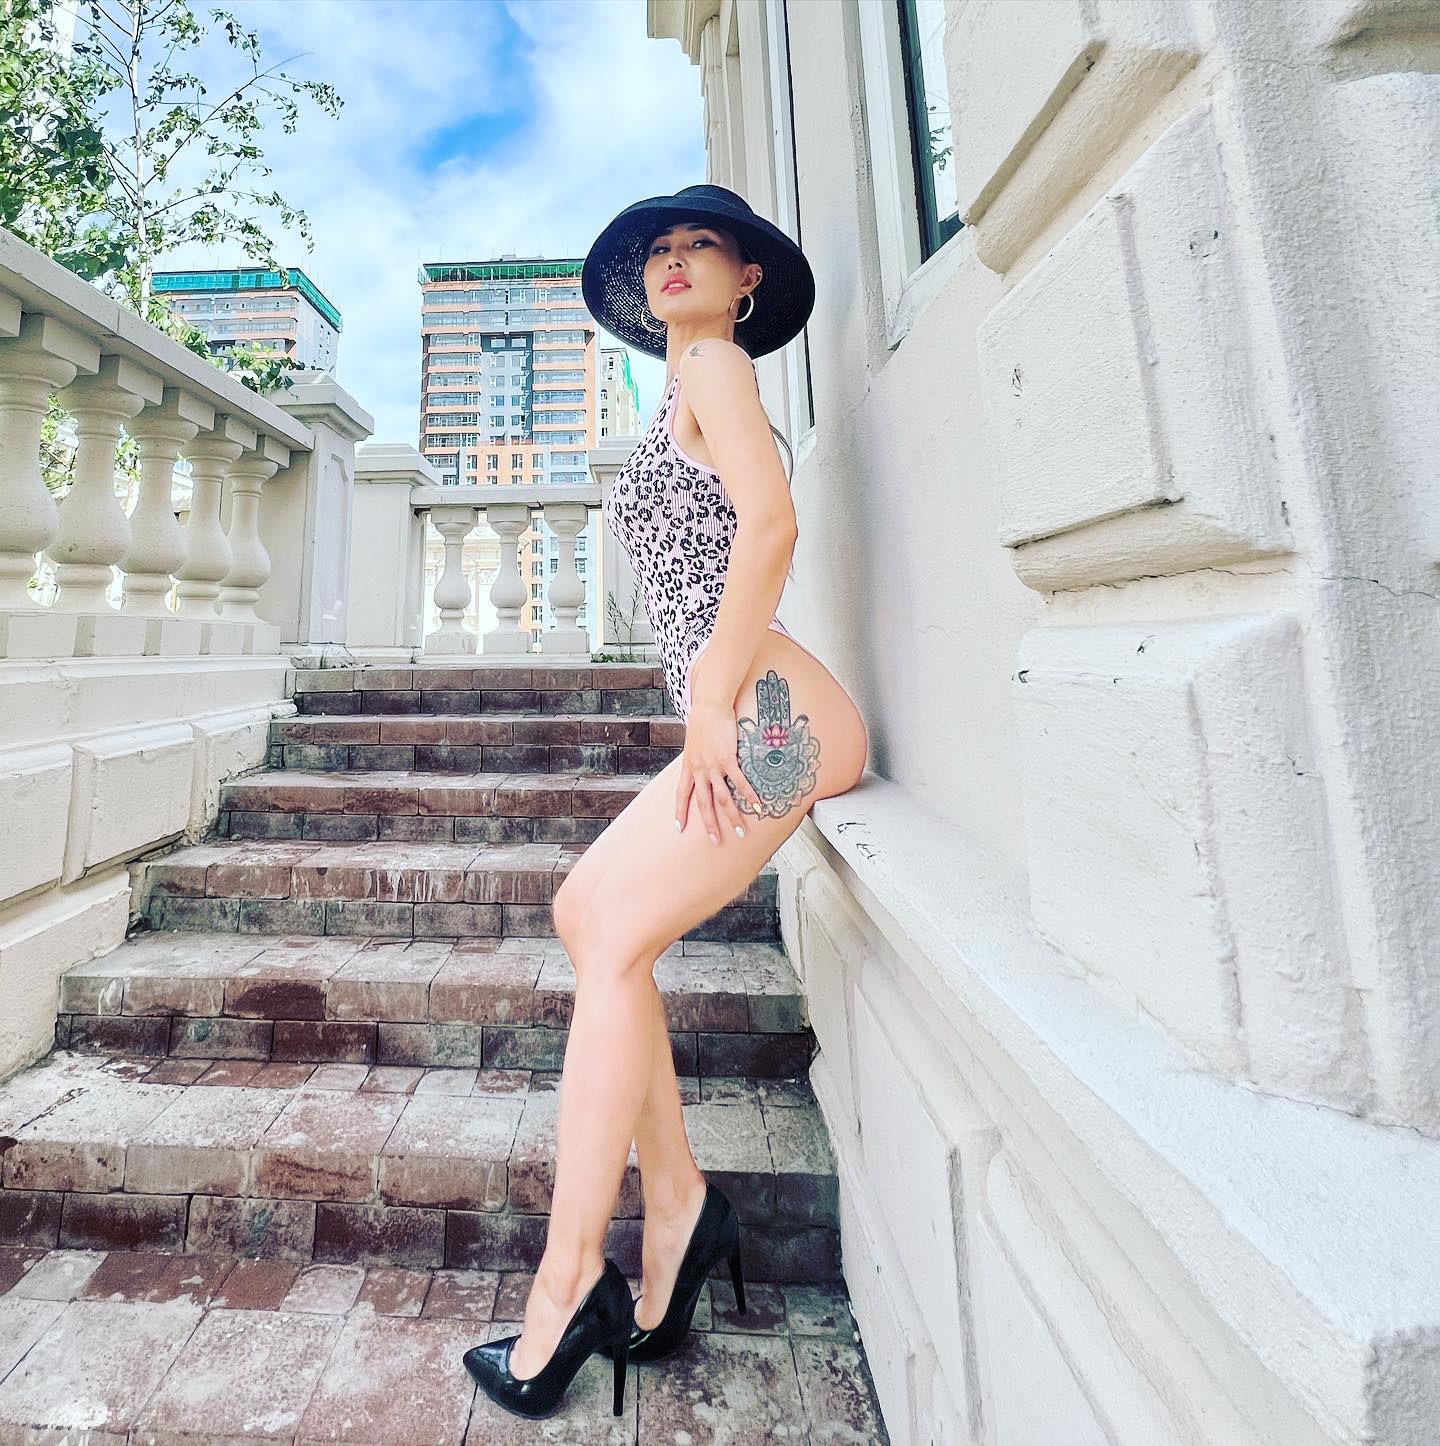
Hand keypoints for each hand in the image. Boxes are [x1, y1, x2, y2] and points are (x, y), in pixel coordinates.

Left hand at [676, 698, 766, 843]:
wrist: (710, 705)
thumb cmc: (703, 721)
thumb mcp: (693, 743)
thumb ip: (696, 758)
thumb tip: (700, 764)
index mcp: (688, 767)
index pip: (681, 794)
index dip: (680, 811)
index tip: (678, 827)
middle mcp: (699, 770)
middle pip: (703, 803)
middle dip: (709, 824)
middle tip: (714, 840)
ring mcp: (713, 766)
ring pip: (722, 798)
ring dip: (732, 817)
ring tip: (740, 831)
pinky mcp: (728, 759)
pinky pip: (739, 783)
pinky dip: (749, 796)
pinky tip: (756, 806)